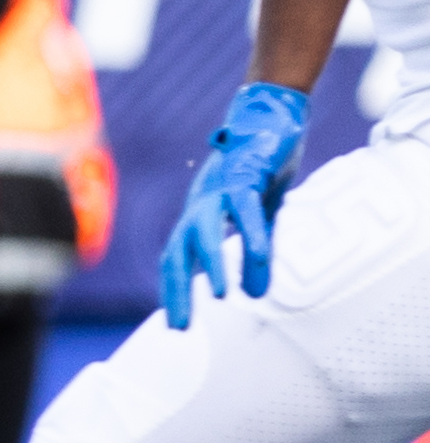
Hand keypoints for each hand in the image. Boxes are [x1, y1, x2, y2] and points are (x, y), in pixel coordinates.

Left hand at [159, 81, 309, 327]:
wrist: (270, 115)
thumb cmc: (260, 167)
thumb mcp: (260, 217)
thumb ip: (255, 252)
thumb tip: (254, 294)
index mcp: (200, 215)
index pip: (176, 258)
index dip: (173, 290)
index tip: (177, 324)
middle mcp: (202, 203)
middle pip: (178, 251)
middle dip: (177, 290)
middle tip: (181, 326)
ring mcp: (220, 187)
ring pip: (205, 228)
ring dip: (211, 262)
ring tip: (221, 296)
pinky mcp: (246, 173)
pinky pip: (246, 207)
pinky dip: (251, 233)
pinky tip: (259, 256)